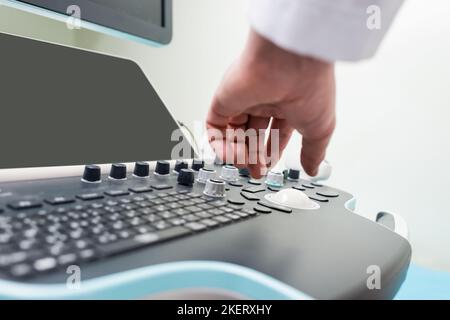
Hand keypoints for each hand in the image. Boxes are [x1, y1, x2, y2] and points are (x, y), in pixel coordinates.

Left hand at [207, 29, 335, 177]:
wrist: (291, 60)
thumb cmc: (310, 86)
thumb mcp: (319, 128)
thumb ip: (314, 151)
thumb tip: (313, 168)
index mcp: (287, 104)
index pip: (274, 132)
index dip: (271, 152)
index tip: (268, 167)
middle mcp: (264, 100)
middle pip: (252, 134)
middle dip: (254, 156)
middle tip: (255, 172)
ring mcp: (242, 99)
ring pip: (233, 132)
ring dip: (237, 153)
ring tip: (245, 165)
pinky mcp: (224, 98)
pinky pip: (215, 126)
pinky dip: (220, 144)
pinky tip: (232, 156)